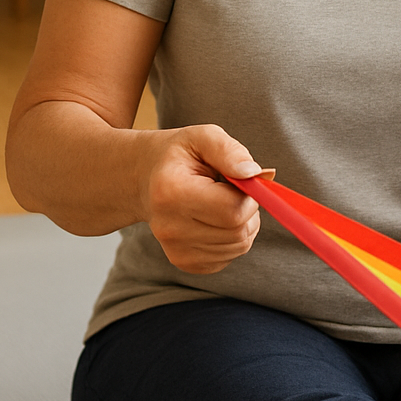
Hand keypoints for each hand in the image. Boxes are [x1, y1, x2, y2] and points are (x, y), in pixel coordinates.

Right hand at [138, 124, 267, 274]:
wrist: (145, 180)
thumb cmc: (179, 156)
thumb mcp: (202, 137)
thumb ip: (230, 152)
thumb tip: (254, 174)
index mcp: (172, 193)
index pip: (232, 210)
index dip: (249, 195)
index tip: (240, 180)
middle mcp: (170, 228)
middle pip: (238, 232)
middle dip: (249, 209)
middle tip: (231, 190)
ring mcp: (176, 251)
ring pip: (239, 246)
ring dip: (243, 224)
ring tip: (222, 202)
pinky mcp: (186, 263)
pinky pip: (231, 256)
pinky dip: (233, 238)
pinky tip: (215, 219)